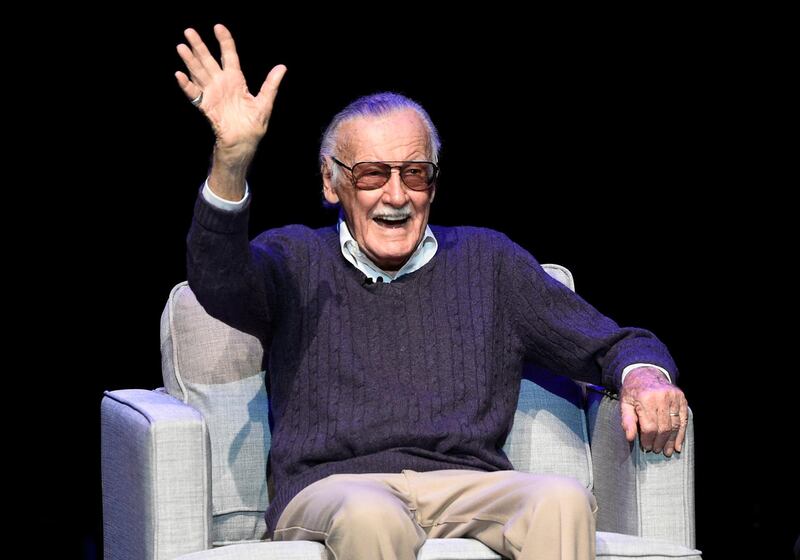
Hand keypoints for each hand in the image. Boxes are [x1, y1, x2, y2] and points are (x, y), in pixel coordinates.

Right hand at [175, 24, 285, 163]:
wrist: (244, 141)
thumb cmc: (254, 124)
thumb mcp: (265, 102)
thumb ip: (271, 84)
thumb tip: (283, 67)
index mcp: (236, 80)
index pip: (229, 56)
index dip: (224, 41)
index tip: (218, 26)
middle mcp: (222, 83)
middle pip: (208, 60)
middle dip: (199, 46)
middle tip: (189, 31)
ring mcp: (212, 93)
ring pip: (199, 72)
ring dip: (190, 60)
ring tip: (181, 46)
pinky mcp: (206, 106)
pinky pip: (194, 94)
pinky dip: (186, 85)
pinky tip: (179, 75)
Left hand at [620, 366, 687, 456]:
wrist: (645, 372)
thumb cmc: (633, 390)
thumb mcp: (625, 403)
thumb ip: (627, 420)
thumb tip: (630, 438)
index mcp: (645, 399)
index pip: (650, 427)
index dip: (648, 440)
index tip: (646, 447)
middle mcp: (662, 398)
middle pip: (663, 428)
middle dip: (660, 442)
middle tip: (656, 450)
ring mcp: (674, 397)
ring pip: (675, 425)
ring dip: (671, 441)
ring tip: (666, 451)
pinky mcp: (681, 398)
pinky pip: (683, 419)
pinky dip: (681, 434)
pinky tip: (677, 445)